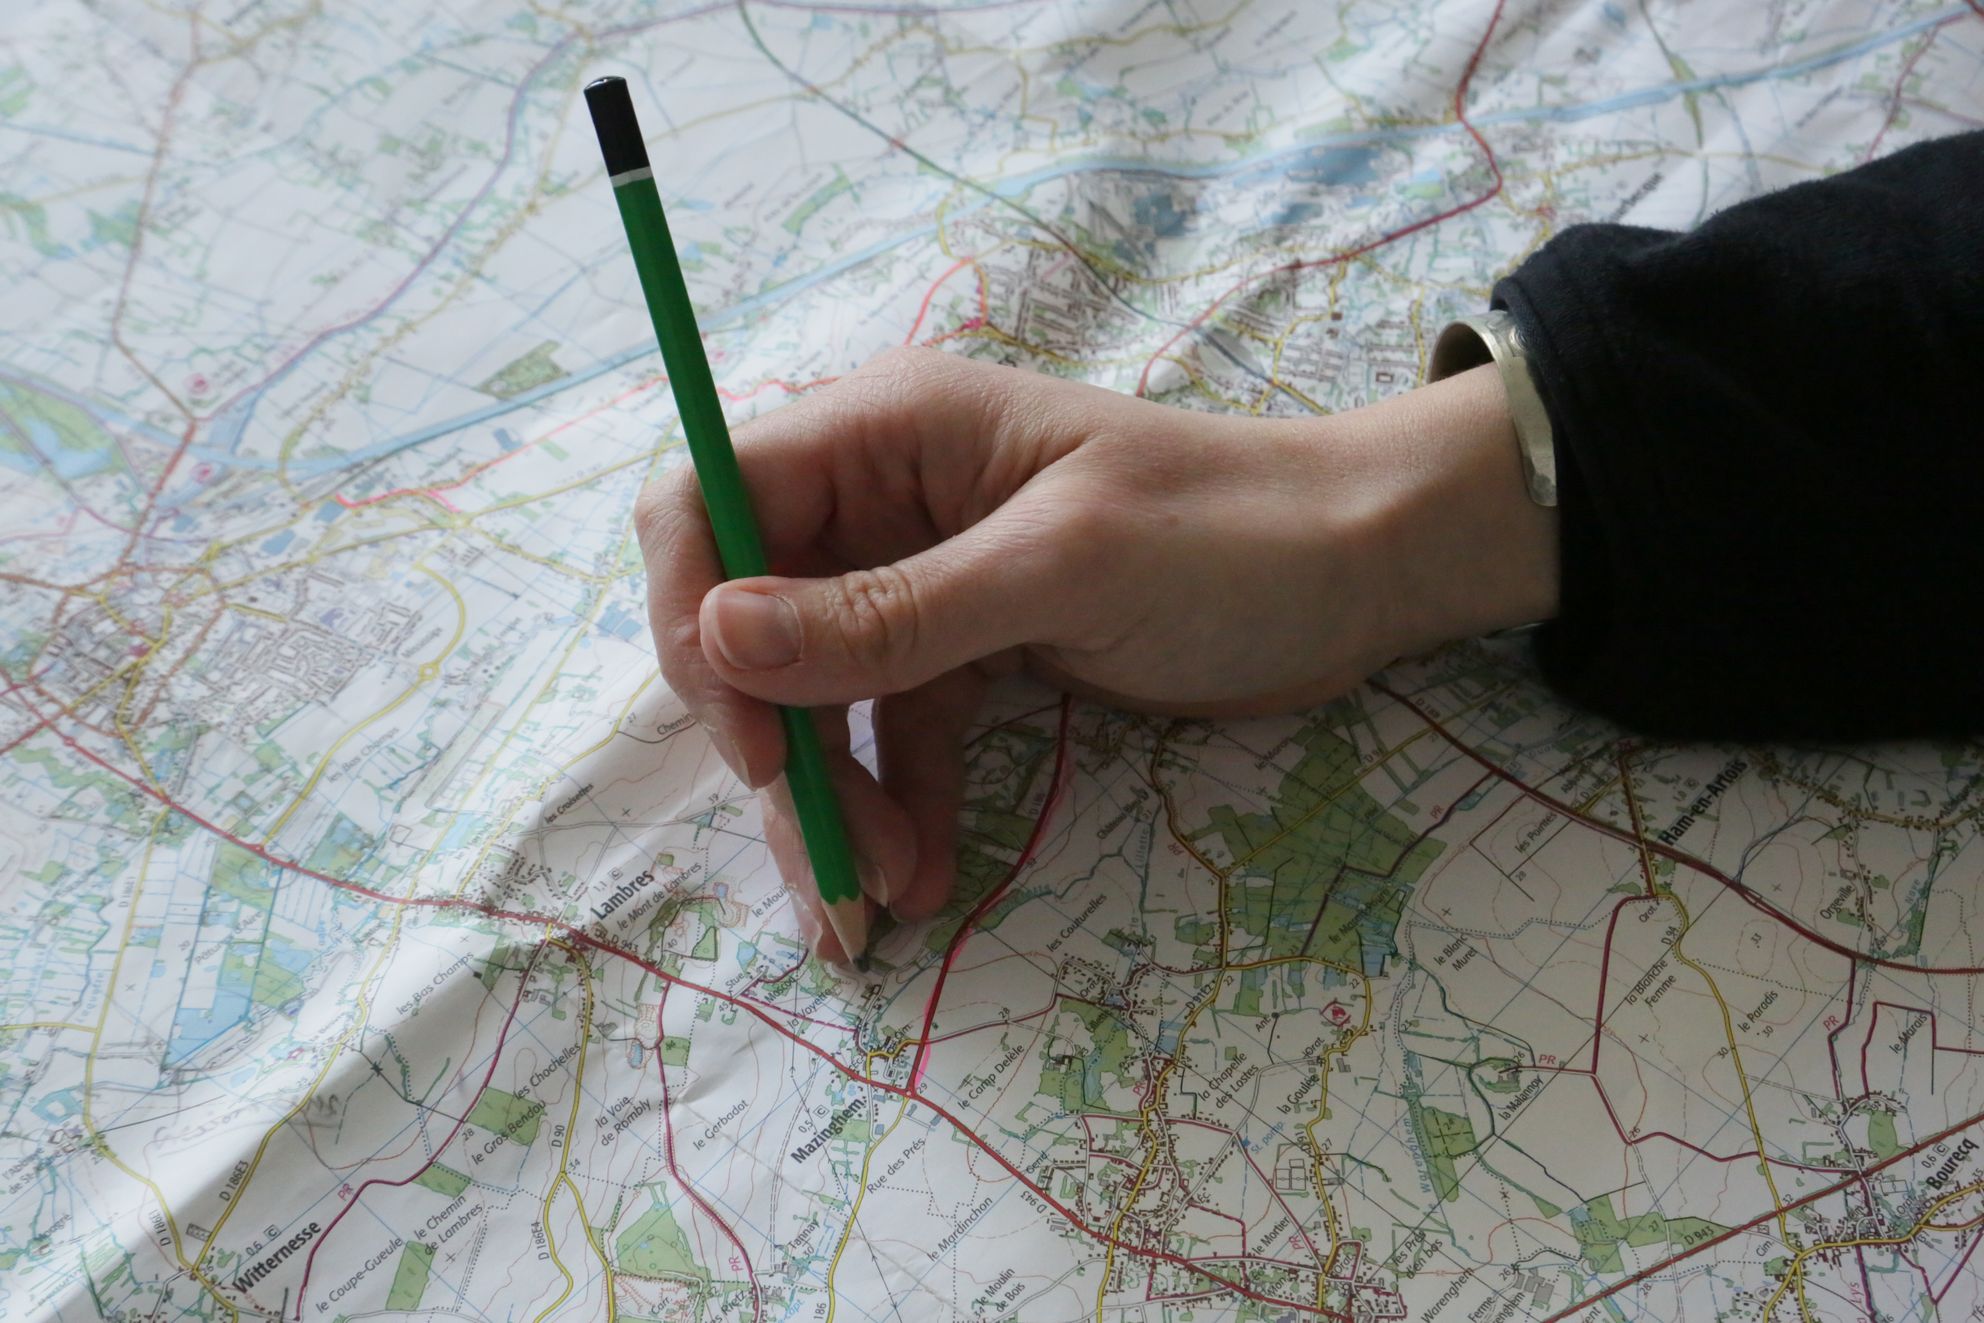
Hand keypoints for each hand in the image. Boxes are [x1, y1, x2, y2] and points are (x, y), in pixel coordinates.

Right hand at [635, 348, 1555, 961]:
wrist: (1363, 570)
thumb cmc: (1228, 535)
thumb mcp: (1058, 570)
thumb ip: (889, 612)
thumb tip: (719, 639)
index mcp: (887, 430)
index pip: (712, 499)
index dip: (694, 612)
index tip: (742, 731)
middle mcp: (883, 499)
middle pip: (753, 619)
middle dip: (772, 742)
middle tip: (825, 854)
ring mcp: (923, 580)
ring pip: (818, 696)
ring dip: (833, 797)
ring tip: (878, 902)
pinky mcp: (973, 652)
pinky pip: (896, 734)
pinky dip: (897, 804)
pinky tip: (922, 876)